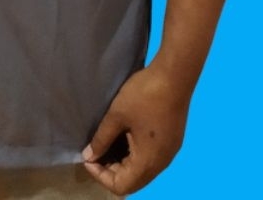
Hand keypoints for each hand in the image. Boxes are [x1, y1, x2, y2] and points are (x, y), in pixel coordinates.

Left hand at [81, 63, 190, 195]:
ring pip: (142, 171)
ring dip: (123, 164)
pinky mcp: (172, 141)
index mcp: (148, 162)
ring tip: (107, 144)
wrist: (174, 76)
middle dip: (110, 171)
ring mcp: (169, 153)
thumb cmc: (144, 95)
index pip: (121, 187)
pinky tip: (125, 138)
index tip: (88, 156)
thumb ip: (102, 138)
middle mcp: (161, 164)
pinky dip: (135, 156)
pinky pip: (151, 159)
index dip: (100, 176)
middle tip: (95, 151)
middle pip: (133, 182)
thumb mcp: (117, 115)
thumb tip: (89, 156)